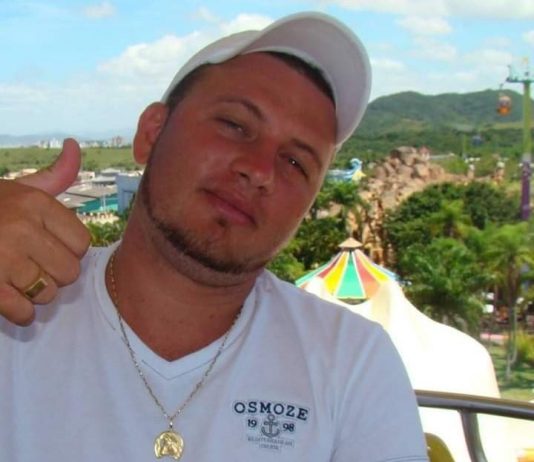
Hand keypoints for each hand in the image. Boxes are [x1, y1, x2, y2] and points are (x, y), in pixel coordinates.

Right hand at [0, 139, 90, 324]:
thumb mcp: (21, 186)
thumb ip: (56, 174)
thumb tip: (75, 145)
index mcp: (36, 204)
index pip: (82, 244)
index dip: (69, 250)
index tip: (51, 247)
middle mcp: (21, 228)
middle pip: (69, 272)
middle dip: (55, 274)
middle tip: (36, 266)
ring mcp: (1, 258)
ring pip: (48, 294)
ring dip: (36, 294)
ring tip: (19, 279)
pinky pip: (23, 313)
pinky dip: (21, 313)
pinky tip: (10, 299)